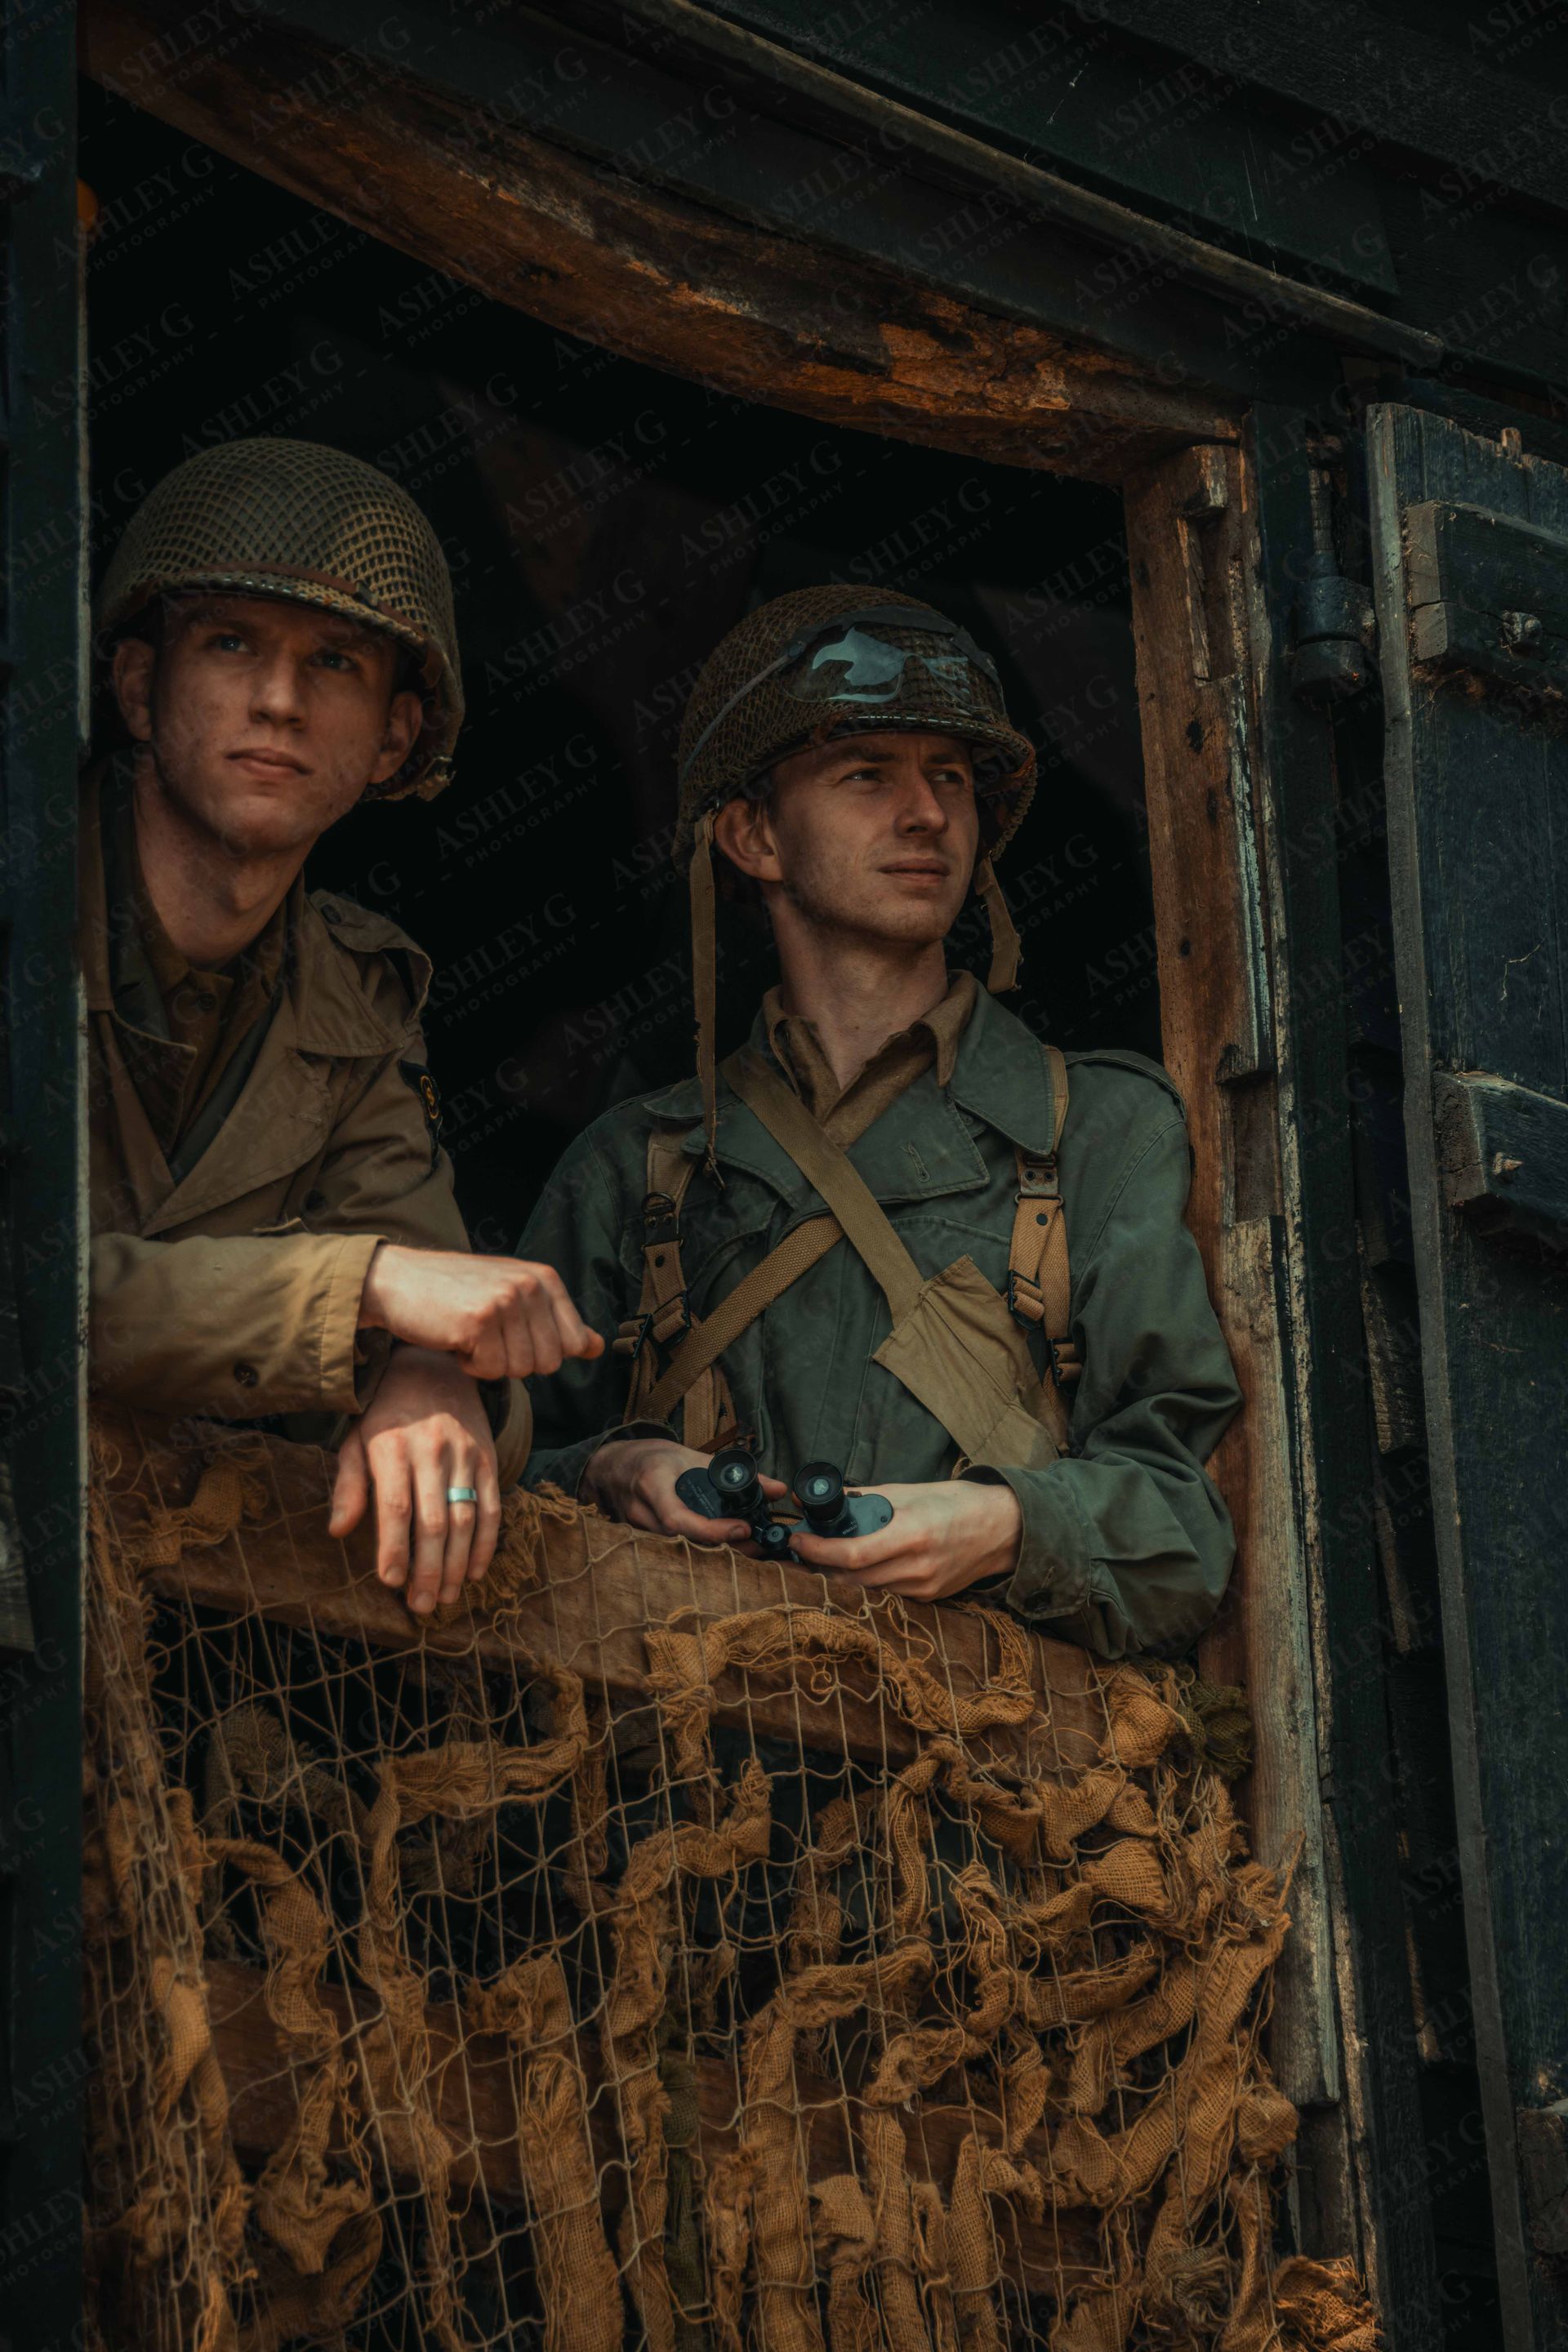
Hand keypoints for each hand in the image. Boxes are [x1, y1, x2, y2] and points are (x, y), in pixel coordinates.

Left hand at [329, 1347, 501, 1613]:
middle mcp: (431, 1451)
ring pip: (465, 1519)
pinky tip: (473, 1571)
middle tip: (421, 1605)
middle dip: (427, 1568)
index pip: (395, 1506)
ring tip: (445, 1597)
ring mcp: (465, 1455)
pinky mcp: (488, 1458)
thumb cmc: (386, 1415)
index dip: (394, 1547)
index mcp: (392, 1447)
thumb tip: (338, 1530)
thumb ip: (349, 1486)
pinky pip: (491, 1507)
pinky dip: (485, 1543)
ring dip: (456, 1564)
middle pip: (433, 1520)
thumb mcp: (356, 1440)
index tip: (391, 1582)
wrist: (433, 1369)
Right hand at [359, 1244, 603, 1380]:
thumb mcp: (514, 1299)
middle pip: (548, 1363)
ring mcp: (505, 1301)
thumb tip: (598, 1347)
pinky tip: (454, 1338)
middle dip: (514, 1361)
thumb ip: (557, 1324)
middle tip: (486, 1335)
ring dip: (490, 1363)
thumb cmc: (455, 1294)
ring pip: (520, 1369)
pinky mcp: (478, 1321)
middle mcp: (530, 1285)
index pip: (571, 1344)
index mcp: (544, 1278)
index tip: (510, 1332)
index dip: (538, 1351)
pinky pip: (490, 1371)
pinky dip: (469, 1365)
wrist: (397, 1281)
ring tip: (470, 1333)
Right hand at [583, 1436, 788, 1548]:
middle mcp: (640, 1511)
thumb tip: (778, 1489)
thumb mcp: (691, 1455)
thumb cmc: (651, 1457)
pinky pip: (672, 1550)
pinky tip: (722, 1548)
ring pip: (678, 1549)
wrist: (611, 1466)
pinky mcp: (639, 1541)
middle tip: (758, 1546)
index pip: (678, 1518)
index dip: (711, 1530)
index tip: (742, 1529)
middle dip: (722, 1547)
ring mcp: (636, 1529)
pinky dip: (698, 1550)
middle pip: (683, 1541)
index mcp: (652, 1484)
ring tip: (748, 1547)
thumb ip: (734, 1472)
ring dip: (713, 1551)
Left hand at [789, 1478, 1021, 1601]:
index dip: (817, 1550)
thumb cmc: (955, 1502)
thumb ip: (863, 1498)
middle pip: (851, 1578)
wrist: (1002, 1529)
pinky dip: (865, 1581)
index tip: (797, 1539)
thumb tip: (820, 1499)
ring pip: (864, 1590)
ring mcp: (923, 1588)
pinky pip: (884, 1593)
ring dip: (838, 1575)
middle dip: (818, 1565)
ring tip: (823, 1556)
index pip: (852, 1554)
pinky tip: (859, 1566)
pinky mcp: (927, 1599)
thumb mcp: (908, 1490)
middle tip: (800, 1549)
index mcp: (912, 1534)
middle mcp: (917, 1567)